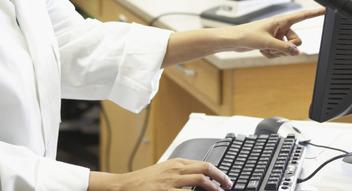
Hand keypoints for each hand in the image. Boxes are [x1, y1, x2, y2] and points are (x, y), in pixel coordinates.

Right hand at [89, 158, 231, 190]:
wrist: (123, 186)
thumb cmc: (144, 181)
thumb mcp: (164, 171)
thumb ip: (181, 173)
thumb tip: (199, 178)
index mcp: (177, 163)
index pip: (204, 164)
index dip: (218, 172)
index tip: (226, 180)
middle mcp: (175, 170)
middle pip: (205, 170)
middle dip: (220, 179)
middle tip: (228, 187)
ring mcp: (170, 182)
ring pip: (199, 181)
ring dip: (213, 189)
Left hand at [231, 7, 324, 58]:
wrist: (234, 40)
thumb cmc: (247, 35)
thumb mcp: (267, 43)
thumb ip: (284, 48)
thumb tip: (297, 52)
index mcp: (281, 20)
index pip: (302, 16)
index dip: (315, 13)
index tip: (326, 10)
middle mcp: (281, 27)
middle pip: (297, 40)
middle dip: (288, 48)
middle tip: (274, 47)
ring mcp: (278, 35)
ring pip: (288, 49)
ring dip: (277, 52)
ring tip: (265, 49)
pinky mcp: (273, 42)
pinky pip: (280, 53)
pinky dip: (272, 54)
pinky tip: (262, 51)